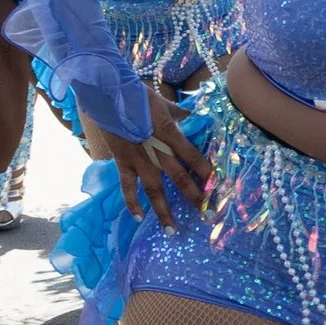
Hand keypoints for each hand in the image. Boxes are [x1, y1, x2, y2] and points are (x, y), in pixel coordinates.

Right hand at [110, 107, 212, 228]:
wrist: (107, 94)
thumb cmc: (137, 95)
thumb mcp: (164, 103)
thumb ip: (180, 113)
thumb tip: (193, 115)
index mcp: (170, 134)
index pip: (194, 157)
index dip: (206, 172)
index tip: (218, 187)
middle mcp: (156, 151)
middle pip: (179, 178)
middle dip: (194, 197)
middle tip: (206, 214)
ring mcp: (138, 159)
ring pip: (154, 190)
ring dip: (163, 211)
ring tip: (172, 230)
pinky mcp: (122, 162)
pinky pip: (127, 187)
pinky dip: (132, 202)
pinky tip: (139, 218)